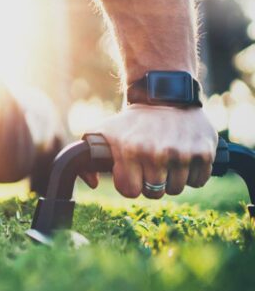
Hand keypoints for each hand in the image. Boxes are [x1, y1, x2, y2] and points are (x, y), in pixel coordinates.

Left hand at [92, 105, 217, 198]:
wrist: (165, 98)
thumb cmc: (131, 122)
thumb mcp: (102, 132)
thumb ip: (85, 157)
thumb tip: (93, 183)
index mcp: (130, 151)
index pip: (130, 191)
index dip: (130, 184)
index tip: (132, 173)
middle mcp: (157, 153)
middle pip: (155, 192)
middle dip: (151, 182)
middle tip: (150, 165)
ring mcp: (182, 154)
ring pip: (177, 188)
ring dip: (172, 178)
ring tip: (166, 159)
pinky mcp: (204, 153)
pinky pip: (198, 181)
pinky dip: (192, 174)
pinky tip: (183, 158)